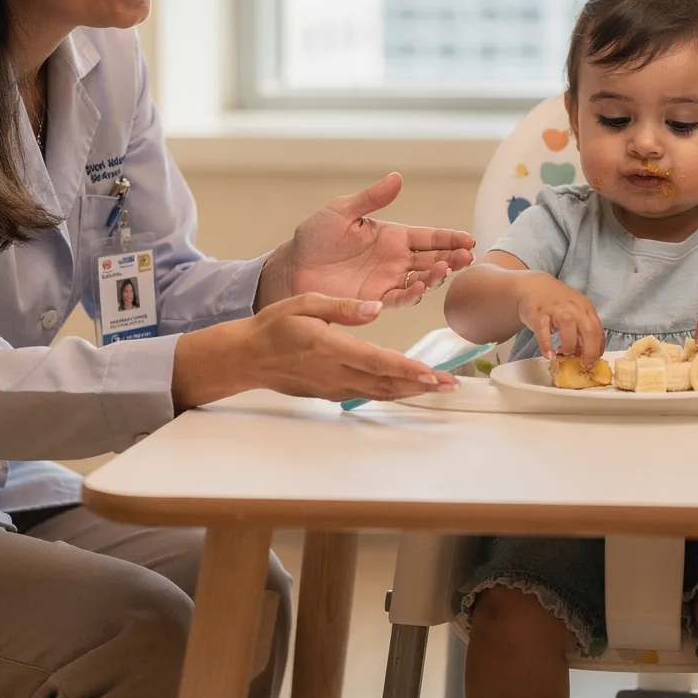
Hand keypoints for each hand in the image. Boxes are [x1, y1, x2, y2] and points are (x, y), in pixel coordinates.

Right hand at [172, 294, 456, 407]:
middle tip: (451, 385)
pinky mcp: (330, 392)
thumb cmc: (272, 326)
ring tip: (438, 389)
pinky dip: (391, 393)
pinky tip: (407, 390)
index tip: (431, 374)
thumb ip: (341, 307)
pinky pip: (367, 394)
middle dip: (421, 385)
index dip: (406, 369)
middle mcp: (334, 372)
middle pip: (385, 382)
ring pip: (379, 392)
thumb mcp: (304, 303)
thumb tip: (375, 308)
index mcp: (329, 347)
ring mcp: (332, 386)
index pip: (375, 361)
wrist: (246, 357)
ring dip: (411, 392)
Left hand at [266, 173, 475, 309]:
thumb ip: (371, 198)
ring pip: (421, 281)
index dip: (450, 238)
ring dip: (435, 276)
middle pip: (433, 259)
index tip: (468, 240)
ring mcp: (387, 281)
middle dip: (452, 258)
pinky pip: (399, 299)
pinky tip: (419, 287)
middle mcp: (395, 260)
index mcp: (392, 237)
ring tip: (443, 269)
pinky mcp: (374, 300)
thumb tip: (397, 178)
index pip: (430, 237)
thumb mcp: (342, 211)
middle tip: (465, 257)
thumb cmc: (314, 238)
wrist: (291, 268)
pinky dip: (412, 294)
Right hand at [518, 275, 603, 356]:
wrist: (533, 286)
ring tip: (564, 353)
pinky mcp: (539, 314)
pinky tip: (548, 355)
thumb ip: (581, 329)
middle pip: (589, 330)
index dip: (598, 348)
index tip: (593, 360)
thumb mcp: (574, 311)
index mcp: (585, 308)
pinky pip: (543, 330)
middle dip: (590, 352)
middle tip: (585, 365)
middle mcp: (574, 308)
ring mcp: (556, 310)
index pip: (598, 330)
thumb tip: (584, 352)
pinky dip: (546, 344)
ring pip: (569, 327)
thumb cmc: (556, 302)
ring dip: (569, 345)